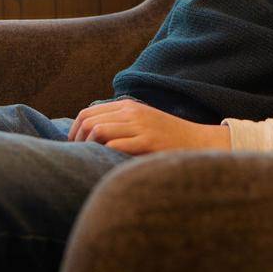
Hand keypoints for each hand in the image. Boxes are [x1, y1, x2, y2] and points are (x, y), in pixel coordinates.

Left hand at [68, 97, 230, 154]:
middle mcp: (131, 113)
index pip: (88, 113)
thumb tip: (90, 136)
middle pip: (89, 122)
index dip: (74, 131)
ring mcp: (140, 126)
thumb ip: (120, 124)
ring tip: (89, 162)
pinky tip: (105, 165)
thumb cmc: (167, 138)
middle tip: (78, 158)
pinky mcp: (148, 142)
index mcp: (127, 106)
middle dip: (77, 141)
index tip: (74, 147)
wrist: (198, 142)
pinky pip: (116, 146)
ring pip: (99, 131)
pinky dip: (104, 155)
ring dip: (88, 148)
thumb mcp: (142, 122)